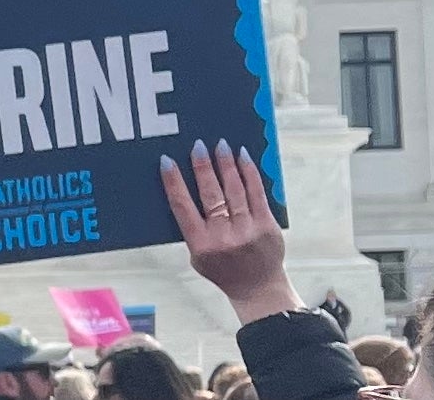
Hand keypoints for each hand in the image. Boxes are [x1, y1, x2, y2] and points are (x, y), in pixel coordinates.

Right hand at [161, 139, 297, 325]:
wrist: (258, 288)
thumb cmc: (222, 270)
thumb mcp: (197, 257)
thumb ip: (192, 229)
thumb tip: (183, 189)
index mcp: (201, 244)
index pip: (182, 207)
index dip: (173, 182)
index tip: (167, 161)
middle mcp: (224, 236)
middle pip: (211, 194)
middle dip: (203, 167)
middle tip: (198, 146)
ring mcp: (247, 230)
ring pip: (234, 189)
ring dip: (226, 164)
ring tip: (221, 146)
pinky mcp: (267, 225)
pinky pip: (257, 193)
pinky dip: (249, 173)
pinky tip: (243, 157)